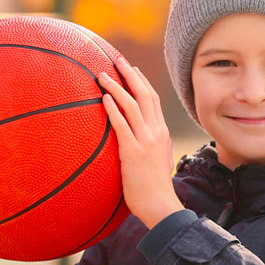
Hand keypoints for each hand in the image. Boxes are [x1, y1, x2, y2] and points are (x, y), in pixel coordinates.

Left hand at [95, 55, 183, 228]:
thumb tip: (147, 139)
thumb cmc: (155, 188)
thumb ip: (154, 146)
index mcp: (161, 133)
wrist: (160, 206)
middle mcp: (156, 132)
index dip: (141, 82)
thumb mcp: (158, 161)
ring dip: (117, 87)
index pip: (152, 100)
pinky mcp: (133, 152)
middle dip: (130, 74)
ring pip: (131, 105)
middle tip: (116, 59)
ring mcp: (146, 141)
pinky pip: (122, 125)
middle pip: (144, 95)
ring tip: (102, 74)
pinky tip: (105, 97)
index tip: (131, 69)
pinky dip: (114, 109)